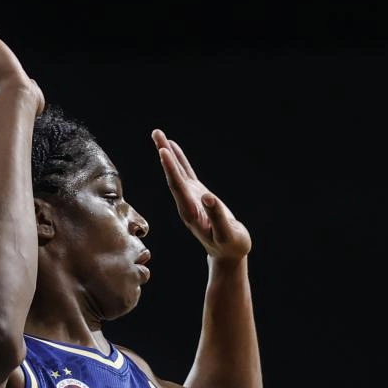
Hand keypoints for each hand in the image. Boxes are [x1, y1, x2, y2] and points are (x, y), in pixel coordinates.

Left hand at [151, 130, 251, 259]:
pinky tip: (172, 147)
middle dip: (164, 155)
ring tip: (159, 134)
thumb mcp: (227, 234)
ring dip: (167, 153)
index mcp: (191, 213)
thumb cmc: (231, 246)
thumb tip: (207, 196)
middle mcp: (186, 204)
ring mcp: (190, 199)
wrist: (228, 254)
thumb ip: (217, 217)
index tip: (163, 151)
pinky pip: (186, 174)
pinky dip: (179, 160)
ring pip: (177, 173)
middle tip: (156, 133)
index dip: (170, 169)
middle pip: (172, 176)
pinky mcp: (198, 196)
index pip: (178, 187)